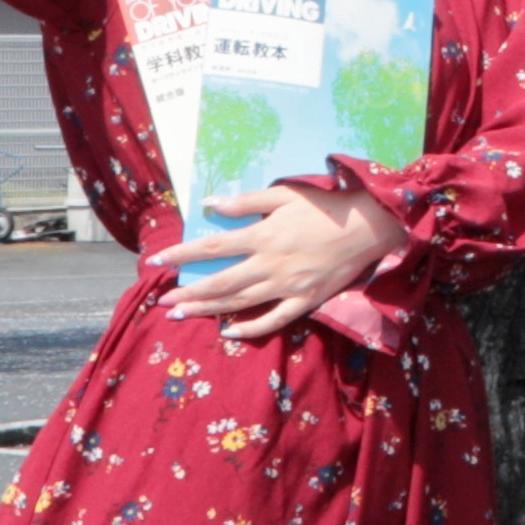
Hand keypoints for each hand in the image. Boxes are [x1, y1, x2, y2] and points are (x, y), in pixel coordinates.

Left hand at [170, 176, 403, 339]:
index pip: (212, 247)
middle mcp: (270, 264)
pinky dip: (249, 328)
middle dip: (188, 293)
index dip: (182, 254)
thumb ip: (246, 201)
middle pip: (220, 282)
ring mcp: (287, 286)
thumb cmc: (325, 205)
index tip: (156, 261)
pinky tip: (228, 331)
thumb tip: (211, 204)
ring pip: (240, 303)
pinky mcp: (305, 301)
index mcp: (262, 235)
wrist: (368, 226)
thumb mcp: (284, 194)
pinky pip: (273, 320)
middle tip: (163, 302)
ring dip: (208, 310)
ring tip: (182, 315)